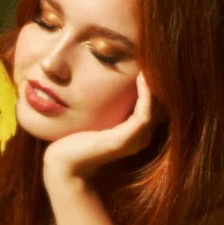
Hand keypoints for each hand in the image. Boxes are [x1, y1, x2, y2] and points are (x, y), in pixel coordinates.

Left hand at [43, 73, 162, 182]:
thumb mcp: (95, 120)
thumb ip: (107, 109)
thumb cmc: (75, 142)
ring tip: (152, 64)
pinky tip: (142, 77)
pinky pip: (144, 114)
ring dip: (155, 86)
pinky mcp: (125, 141)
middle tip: (157, 59)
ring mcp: (134, 141)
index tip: (151, 62)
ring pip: (156, 109)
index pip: (153, 107)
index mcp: (134, 134)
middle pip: (160, 107)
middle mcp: (139, 139)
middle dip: (160, 83)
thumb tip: (106, 86)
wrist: (64, 165)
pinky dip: (146, 95)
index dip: (155, 86)